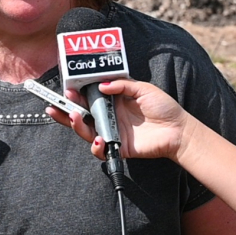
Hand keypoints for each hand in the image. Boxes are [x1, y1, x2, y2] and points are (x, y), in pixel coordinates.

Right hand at [48, 79, 188, 162]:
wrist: (178, 130)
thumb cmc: (163, 107)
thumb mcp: (143, 88)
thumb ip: (123, 85)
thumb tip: (102, 84)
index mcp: (112, 101)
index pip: (88, 97)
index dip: (75, 94)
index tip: (65, 89)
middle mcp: (108, 116)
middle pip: (81, 115)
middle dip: (66, 110)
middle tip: (57, 104)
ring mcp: (112, 133)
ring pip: (86, 132)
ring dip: (76, 126)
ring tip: (75, 117)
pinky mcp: (118, 148)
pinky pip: (101, 150)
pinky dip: (97, 146)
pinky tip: (99, 139)